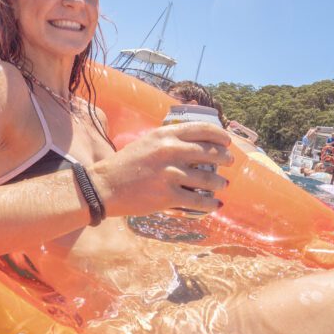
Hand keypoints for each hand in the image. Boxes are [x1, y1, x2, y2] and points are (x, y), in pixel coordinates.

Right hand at [89, 122, 232, 217]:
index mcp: (164, 135)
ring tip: (223, 184)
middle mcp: (170, 151)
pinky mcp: (169, 196)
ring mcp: (171, 174)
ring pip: (209, 179)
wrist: (105, 186)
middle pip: (210, 153)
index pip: (202, 129)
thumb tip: (192, 142)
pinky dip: (210, 204)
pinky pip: (199, 201)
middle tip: (229, 161)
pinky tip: (215, 204)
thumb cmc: (124, 164)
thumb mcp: (146, 142)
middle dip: (225, 158)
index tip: (227, 140)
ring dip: (220, 183)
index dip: (219, 135)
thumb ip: (167, 140)